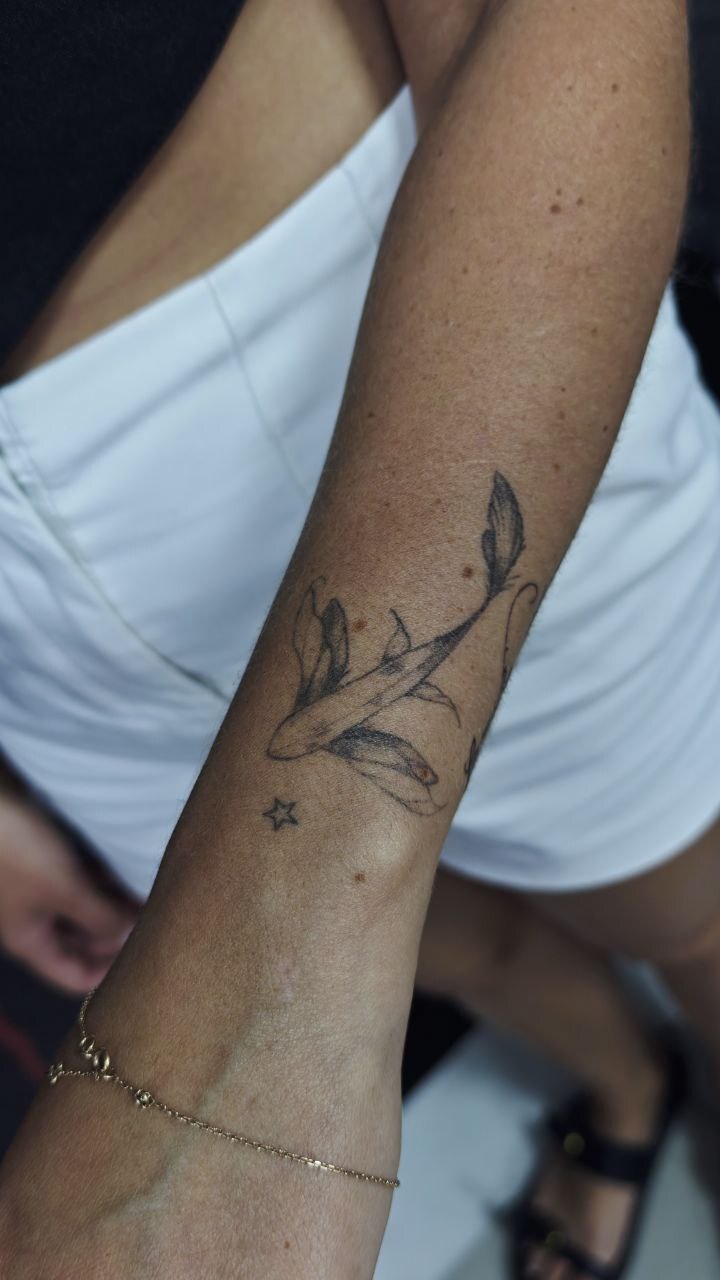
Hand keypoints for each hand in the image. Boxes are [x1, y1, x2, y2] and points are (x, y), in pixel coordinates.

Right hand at [0, 783, 138, 993]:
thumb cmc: (16, 849)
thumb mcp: (62, 889)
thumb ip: (99, 918)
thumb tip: (130, 939)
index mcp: (31, 939)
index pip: (73, 976)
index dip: (109, 973)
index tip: (149, 957)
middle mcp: (36, 919)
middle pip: (84, 942)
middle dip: (119, 934)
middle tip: (162, 922)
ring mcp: (41, 888)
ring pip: (87, 908)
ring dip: (117, 904)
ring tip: (156, 896)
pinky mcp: (48, 857)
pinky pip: (84, 878)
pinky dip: (107, 879)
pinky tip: (135, 870)